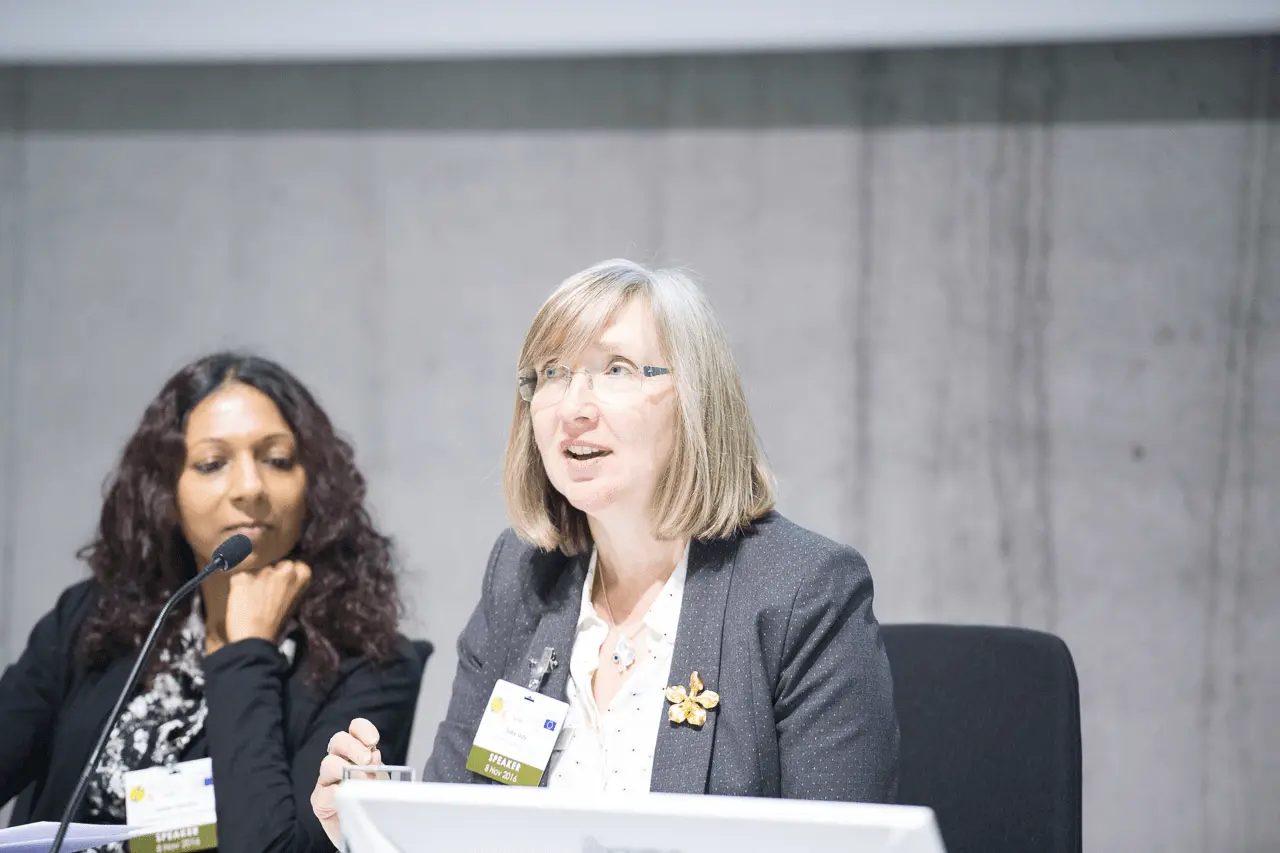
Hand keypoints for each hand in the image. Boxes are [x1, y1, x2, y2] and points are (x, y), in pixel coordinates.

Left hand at [225, 560, 310, 643]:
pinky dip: (238, 586)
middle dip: (270, 576)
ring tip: (251, 600)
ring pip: (256, 571)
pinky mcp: (242, 578)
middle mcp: (284, 571)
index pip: (296, 566)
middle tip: (265, 593)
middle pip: (274, 566)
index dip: (287, 574)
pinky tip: (239, 599)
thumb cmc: (276, 626)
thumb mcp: (292, 604)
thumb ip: (289, 588)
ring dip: (253, 582)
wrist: (255, 640)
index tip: (282, 584)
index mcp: (301, 578)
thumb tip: (280, 581)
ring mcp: (263, 574)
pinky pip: (238, 578)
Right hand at [312, 718, 382, 847]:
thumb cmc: (374, 801)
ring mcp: (327, 780)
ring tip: (362, 782)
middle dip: (354, 747)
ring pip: (328, 763)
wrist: (367, 831)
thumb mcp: (383, 780)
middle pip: (338, 740)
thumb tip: (374, 756)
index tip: (374, 740)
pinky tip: (344, 796)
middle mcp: (339, 760)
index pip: (355, 730)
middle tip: (368, 760)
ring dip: (346, 769)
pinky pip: (323, 793)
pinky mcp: (320, 802)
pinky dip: (334, 793)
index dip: (363, 729)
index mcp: (356, 751)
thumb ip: (378, 767)